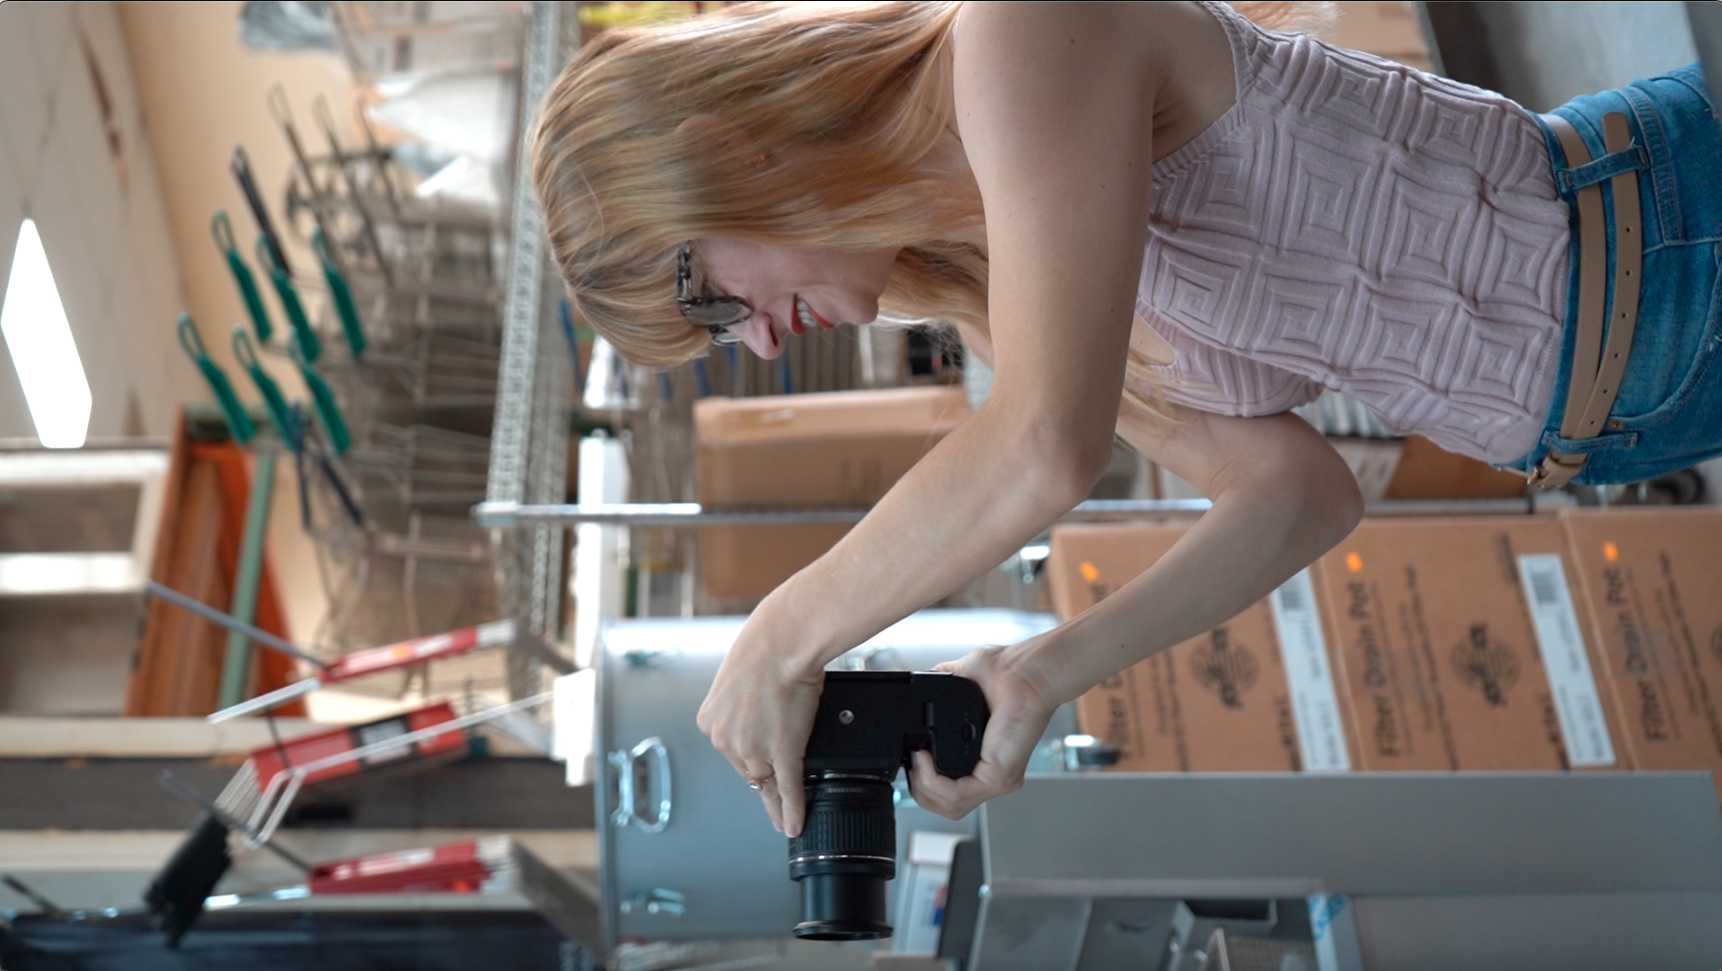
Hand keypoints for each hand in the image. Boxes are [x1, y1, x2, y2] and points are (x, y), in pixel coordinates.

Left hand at [695, 631, 823, 837]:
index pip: (731, 752)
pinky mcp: (783, 750)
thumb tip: (759, 715)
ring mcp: (755, 748)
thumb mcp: (738, 680)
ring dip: (777, 806)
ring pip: (766, 783)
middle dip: (762, 785)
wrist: (783, 643)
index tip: (755, 777)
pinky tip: (796, 822)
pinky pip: (788, 787)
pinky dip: (793, 808)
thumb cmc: (764, 649)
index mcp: (710, 721)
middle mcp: (726, 739)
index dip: (748, 763)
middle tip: (772, 809)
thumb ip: (742, 705)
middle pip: (748, 769)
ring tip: (784, 821)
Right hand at [908, 641, 1058, 819]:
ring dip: (922, 786)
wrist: (1025, 670)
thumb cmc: (1009, 673)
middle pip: (944, 805)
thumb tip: (921, 681)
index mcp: (984, 759)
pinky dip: (931, 780)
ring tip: (917, 759)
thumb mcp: (961, 681)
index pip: (949, 790)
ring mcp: (996, 780)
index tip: (912, 755)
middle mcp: (992, 775)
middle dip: (919, 788)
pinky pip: (954, 795)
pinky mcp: (997, 778)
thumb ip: (940, 683)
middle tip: (912, 760)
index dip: (924, 779)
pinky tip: (924, 758)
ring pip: (947, 806)